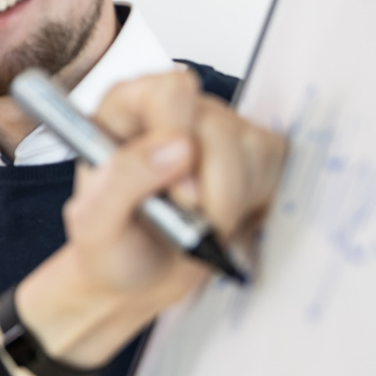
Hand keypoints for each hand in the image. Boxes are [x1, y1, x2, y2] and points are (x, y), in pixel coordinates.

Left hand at [0, 69, 286, 375]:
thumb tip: (175, 147)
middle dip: (213, 181)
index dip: (181, 137)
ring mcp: (219, 136)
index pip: (173, 88)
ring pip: (257, 146)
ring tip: (197, 229)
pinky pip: (280, 170)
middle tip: (188, 221)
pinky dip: (259, 208)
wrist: (124, 287)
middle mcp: (174, 113)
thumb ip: (124, 179)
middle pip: (223, 119)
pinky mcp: (254, 165)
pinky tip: (224, 227)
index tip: (176, 186)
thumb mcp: (95, 224)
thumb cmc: (104, 253)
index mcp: (127, 107)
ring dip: (234, 202)